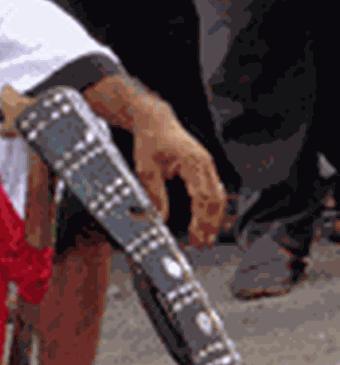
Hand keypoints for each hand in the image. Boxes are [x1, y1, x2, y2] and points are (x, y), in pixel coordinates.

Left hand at [132, 111, 226, 248]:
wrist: (155, 120)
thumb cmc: (150, 141)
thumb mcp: (145, 168)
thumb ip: (154, 193)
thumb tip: (161, 218)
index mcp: (193, 162)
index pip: (203, 196)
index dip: (201, 219)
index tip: (195, 236)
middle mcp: (205, 164)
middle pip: (216, 199)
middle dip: (211, 224)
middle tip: (202, 243)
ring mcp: (207, 166)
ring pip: (219, 196)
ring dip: (214, 219)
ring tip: (205, 238)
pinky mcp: (204, 168)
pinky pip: (214, 191)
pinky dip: (211, 208)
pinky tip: (205, 222)